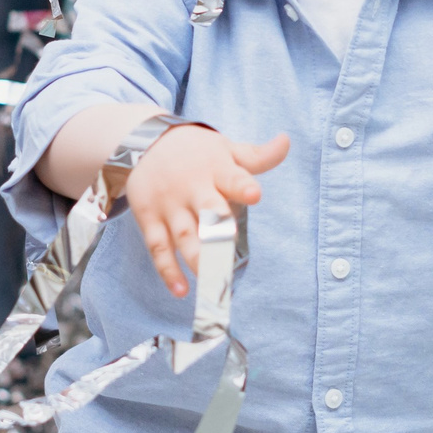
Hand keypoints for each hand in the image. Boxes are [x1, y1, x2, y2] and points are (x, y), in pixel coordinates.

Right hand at [120, 126, 287, 297]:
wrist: (145, 142)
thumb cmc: (197, 152)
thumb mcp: (226, 148)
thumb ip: (257, 155)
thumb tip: (287, 141)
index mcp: (216, 169)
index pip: (232, 178)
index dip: (243, 187)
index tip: (254, 194)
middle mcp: (192, 188)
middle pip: (207, 212)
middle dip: (220, 235)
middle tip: (231, 258)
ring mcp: (169, 205)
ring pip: (185, 236)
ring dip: (198, 261)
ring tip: (213, 284)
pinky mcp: (149, 219)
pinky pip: (158, 248)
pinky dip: (168, 271)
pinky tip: (182, 290)